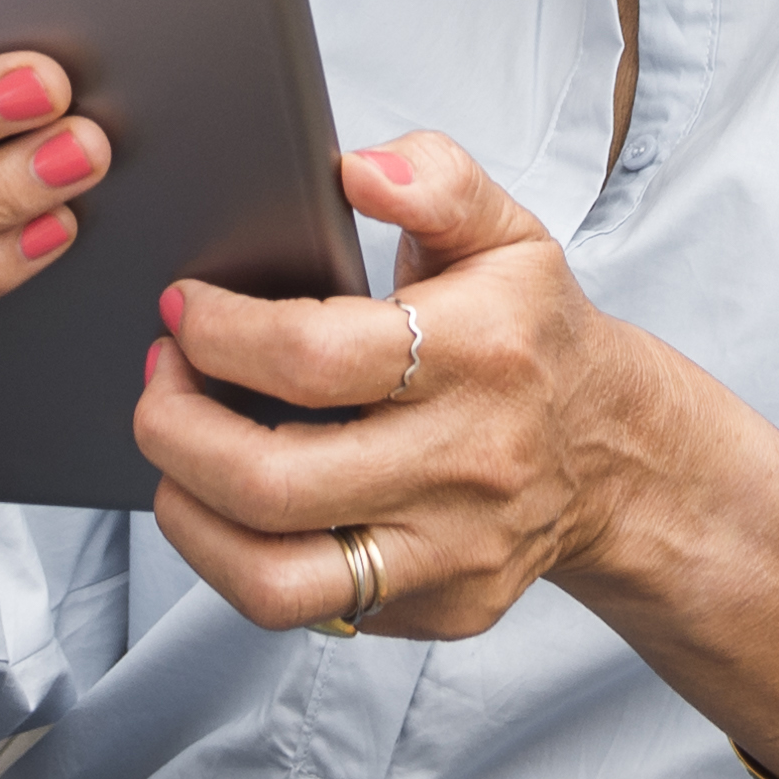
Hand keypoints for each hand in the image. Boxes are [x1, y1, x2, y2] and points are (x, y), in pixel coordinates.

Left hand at [139, 131, 678, 638]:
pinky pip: (306, 608)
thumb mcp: (506, 232)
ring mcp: (453, 550)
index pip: (310, 357)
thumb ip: (435, 180)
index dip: (218, 334)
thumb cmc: (534, 334)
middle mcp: (467, 462)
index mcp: (479, 352)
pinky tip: (231, 503)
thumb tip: (359, 170)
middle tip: (161, 383)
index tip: (182, 311)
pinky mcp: (441, 607)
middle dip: (174, 429)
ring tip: (175, 457)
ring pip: (273, 578)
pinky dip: (240, 557)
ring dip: (188, 516)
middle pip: (269, 481)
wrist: (617, 453)